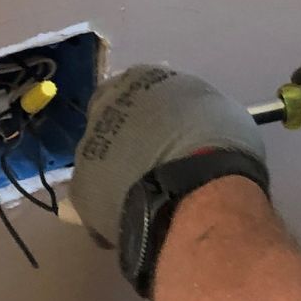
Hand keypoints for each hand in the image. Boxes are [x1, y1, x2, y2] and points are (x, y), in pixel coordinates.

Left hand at [68, 66, 267, 293]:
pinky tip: (138, 221)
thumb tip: (193, 124)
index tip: (165, 131)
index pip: (135, 89)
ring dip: (118, 175)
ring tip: (149, 198)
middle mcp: (106, 106)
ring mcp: (88, 149)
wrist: (199, 192)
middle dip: (128, 141)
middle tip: (154, 163)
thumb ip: (193, 112)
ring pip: (100, 161)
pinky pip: (97, 200)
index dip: (149, 112)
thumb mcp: (219, 110)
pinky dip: (113, 209)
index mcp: (140, 79)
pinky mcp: (81, 191)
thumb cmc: (219, 143)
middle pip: (111, 122)